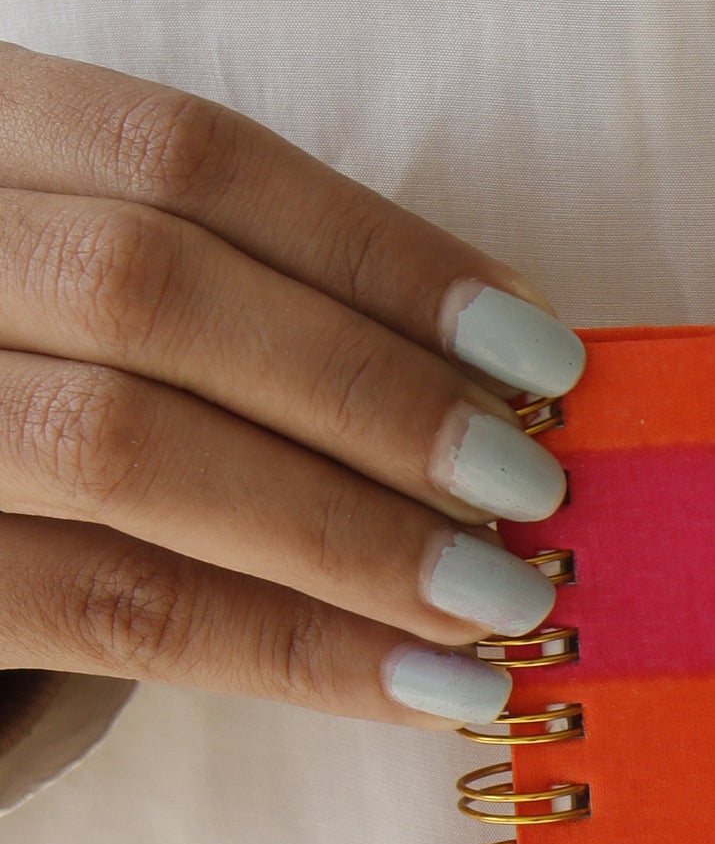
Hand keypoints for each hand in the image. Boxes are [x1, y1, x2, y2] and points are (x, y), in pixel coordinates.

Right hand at [0, 44, 586, 725]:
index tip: (536, 346)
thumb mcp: (83, 314)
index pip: (181, 157)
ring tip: (500, 595)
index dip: (376, 250)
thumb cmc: (37, 420)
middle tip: (531, 484)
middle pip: (154, 290)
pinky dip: (294, 649)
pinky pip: (116, 609)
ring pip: (125, 446)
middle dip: (370, 390)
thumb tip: (485, 391)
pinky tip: (428, 686)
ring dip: (347, 529)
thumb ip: (222, 315)